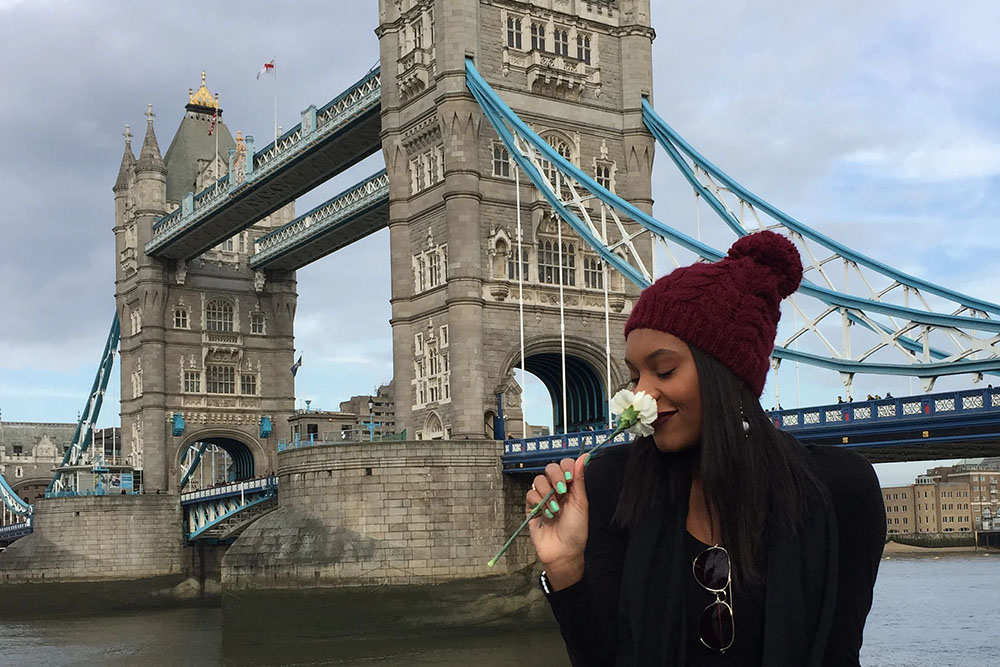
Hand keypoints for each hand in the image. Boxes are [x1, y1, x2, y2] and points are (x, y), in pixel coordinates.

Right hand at [526, 455, 588, 588]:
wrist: (563, 552)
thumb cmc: (576, 531)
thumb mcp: (581, 503)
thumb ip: (579, 479)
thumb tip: (584, 457)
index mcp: (571, 487)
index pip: (565, 465)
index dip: (566, 468)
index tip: (570, 478)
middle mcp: (557, 490)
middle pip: (550, 468)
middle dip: (555, 477)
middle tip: (562, 490)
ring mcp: (543, 498)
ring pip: (539, 480)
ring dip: (548, 494)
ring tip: (555, 509)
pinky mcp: (532, 507)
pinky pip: (530, 494)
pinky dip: (538, 503)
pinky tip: (546, 514)